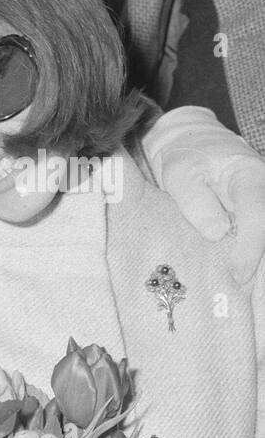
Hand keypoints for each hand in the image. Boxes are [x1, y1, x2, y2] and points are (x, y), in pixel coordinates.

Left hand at [144, 106, 264, 282]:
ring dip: (254, 264)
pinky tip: (238, 282)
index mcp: (249, 177)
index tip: (238, 274)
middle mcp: (263, 192)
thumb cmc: (186, 157)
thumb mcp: (180, 173)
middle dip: (258, 263)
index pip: (257, 214)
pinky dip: (247, 260)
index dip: (250, 248)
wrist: (192, 144)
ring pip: (263, 237)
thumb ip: (196, 201)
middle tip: (239, 292)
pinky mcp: (251, 219)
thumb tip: (217, 232)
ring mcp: (260, 206)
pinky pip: (254, 238)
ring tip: (240, 292)